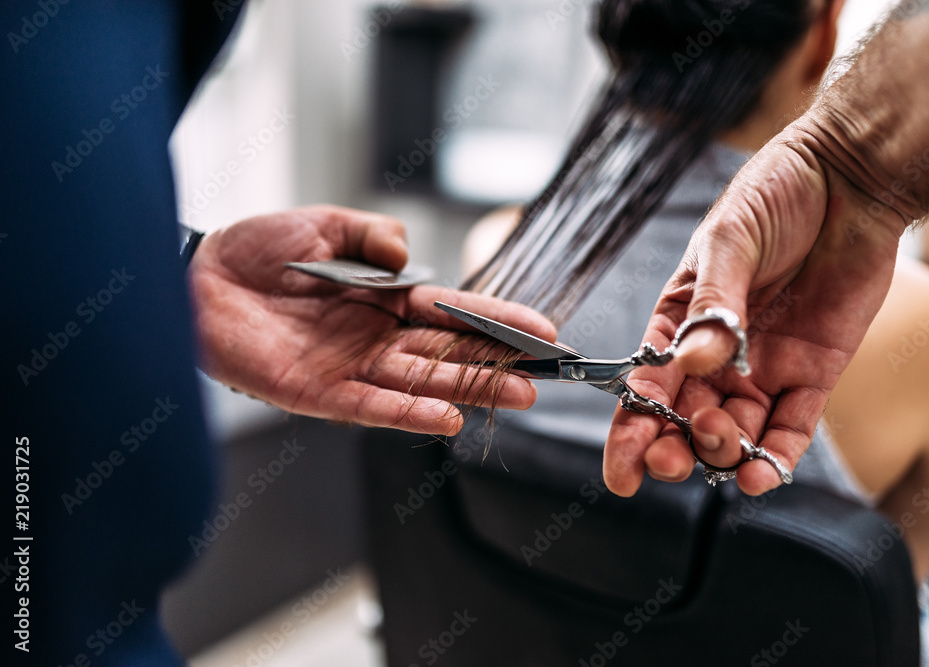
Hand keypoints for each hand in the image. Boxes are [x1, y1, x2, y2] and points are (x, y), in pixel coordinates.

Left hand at [189, 205, 556, 434]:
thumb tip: (410, 257)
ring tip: (517, 396)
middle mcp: (374, 337)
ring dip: (469, 390)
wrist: (193, 278)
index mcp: (382, 299)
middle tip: (546, 375)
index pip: (452, 312)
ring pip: (421, 382)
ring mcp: (348, 368)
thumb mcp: (324, 225)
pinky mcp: (316, 393)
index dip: (498, 321)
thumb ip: (373, 237)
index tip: (543, 331)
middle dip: (497, 363)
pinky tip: (447, 418)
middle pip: (448, 353)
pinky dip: (408, 413)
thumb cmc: (255, 250)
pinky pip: (370, 406)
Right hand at [604, 122, 908, 495]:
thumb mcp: (729, 241)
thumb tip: (692, 361)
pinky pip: (790, 428)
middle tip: (671, 460)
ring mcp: (764, 367)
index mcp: (681, 320)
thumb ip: (713, 305)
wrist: (850, 179)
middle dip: (673, 449)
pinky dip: (775, 458)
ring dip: (722, 452)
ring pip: (735, 433)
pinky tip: (762, 476)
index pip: (647, 384)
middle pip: (685, 419)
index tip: (623, 473)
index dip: (631, 430)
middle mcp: (716, 354)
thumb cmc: (777, 194)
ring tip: (723, 443)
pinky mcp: (813, 374)